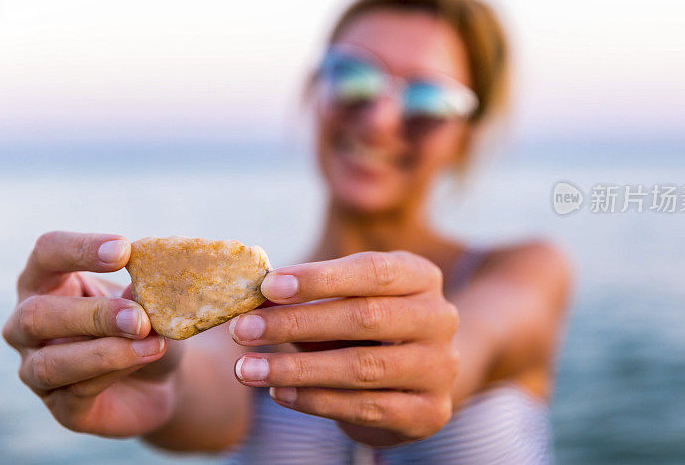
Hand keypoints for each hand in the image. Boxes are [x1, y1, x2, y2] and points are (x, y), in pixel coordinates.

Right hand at [2, 231, 181, 436]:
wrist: (163, 376)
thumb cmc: (145, 323)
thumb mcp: (146, 298)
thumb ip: (141, 288)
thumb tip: (148, 277)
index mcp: (47, 281)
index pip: (46, 253)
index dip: (79, 249)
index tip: (124, 251)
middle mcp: (28, 325)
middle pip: (36, 315)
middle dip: (93, 315)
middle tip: (139, 317)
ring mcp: (37, 370)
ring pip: (51, 363)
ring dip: (106, 351)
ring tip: (153, 342)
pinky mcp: (61, 407)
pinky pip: (78, 392)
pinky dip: (117, 372)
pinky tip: (149, 357)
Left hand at [229, 251, 459, 445]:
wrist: (415, 380)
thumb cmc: (368, 329)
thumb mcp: (346, 302)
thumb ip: (309, 299)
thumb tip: (254, 299)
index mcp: (421, 277)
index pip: (373, 271)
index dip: (319, 278)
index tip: (268, 287)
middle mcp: (440, 318)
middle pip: (366, 317)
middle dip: (297, 323)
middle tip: (244, 329)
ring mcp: (440, 368)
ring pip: (362, 368)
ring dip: (296, 368)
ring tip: (247, 368)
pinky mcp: (429, 413)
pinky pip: (365, 408)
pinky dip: (315, 400)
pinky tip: (278, 392)